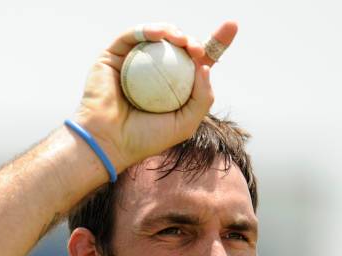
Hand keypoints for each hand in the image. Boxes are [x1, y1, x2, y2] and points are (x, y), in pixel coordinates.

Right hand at [73, 21, 237, 172]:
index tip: (232, 26)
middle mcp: (152, 73)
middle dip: (194, 42)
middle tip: (198, 49)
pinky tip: (160, 34)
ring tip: (182, 42)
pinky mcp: (112, 56)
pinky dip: (148, 30)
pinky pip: (133, 35)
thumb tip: (207, 65)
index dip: (216, 43)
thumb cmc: (145, 139)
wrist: (109, 142)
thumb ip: (203, 97)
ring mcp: (132, 63)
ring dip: (174, 33)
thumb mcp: (185, 123)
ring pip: (158, 37)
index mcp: (171, 89)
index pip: (197, 62)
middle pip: (179, 47)